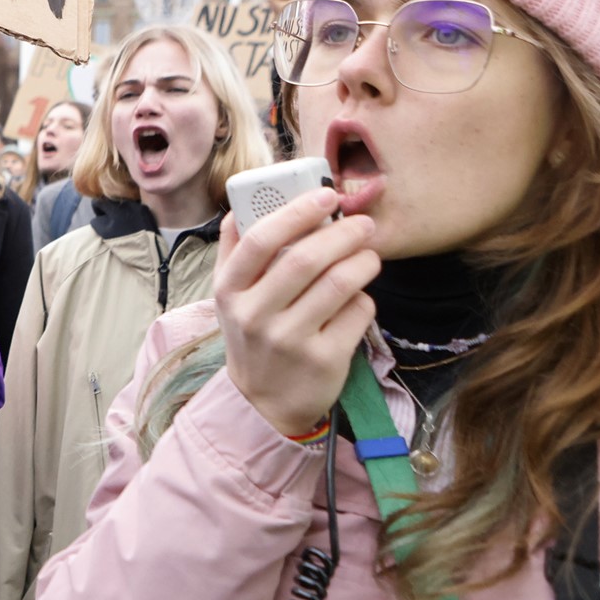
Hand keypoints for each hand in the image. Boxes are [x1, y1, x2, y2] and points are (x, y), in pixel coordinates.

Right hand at [216, 189, 378, 437]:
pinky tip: (359, 297)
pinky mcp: (323, 360)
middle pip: (305, 259)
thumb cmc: (252, 336)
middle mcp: (255, 316)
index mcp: (229, 291)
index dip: (297, 213)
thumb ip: (235, 251)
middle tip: (363, 224)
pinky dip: (365, 298)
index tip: (326, 196)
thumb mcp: (230, 297)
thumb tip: (242, 204)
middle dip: (343, 233)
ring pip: (338, 284)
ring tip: (369, 255)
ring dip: (363, 261)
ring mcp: (289, 340)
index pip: (259, 241)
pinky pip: (357, 313)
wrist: (263, 402)